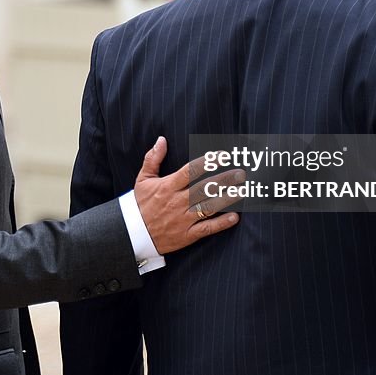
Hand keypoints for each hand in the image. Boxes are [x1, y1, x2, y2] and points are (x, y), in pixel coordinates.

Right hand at [133, 136, 242, 254]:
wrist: (132, 235)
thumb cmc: (139, 204)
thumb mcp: (143, 179)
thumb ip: (152, 158)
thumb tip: (161, 139)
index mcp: (168, 186)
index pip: (190, 171)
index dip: (208, 162)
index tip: (223, 155)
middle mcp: (177, 202)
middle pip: (205, 188)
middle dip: (224, 180)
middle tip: (241, 173)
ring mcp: (183, 219)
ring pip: (209, 207)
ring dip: (227, 199)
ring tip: (243, 191)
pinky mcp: (187, 235)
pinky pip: (206, 229)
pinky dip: (221, 224)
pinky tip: (235, 218)